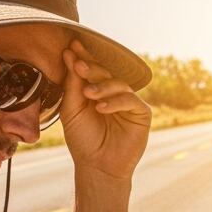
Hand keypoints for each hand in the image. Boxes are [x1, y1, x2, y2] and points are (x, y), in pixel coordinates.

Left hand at [60, 39, 150, 180]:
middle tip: (78, 64)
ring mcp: (129, 104)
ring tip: (88, 94)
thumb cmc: (83, 140)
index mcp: (97, 92)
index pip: (91, 71)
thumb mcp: (72, 109)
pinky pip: (131, 100)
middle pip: (106, 74)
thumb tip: (69, 55)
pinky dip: (115, 102)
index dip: (83, 57)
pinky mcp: (142, 114)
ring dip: (102, 86)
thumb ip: (72, 84)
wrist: (97, 166)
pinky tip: (101, 108)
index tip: (72, 46)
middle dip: (92, 68)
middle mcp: (114, 95)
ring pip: (119, 85)